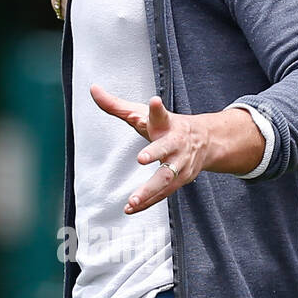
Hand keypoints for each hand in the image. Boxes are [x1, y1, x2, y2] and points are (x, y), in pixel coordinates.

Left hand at [89, 85, 213, 214]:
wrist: (205, 140)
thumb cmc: (165, 125)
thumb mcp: (142, 113)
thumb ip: (115, 104)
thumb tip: (92, 89)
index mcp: (165, 123)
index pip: (160, 114)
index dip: (157, 108)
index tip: (154, 101)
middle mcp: (175, 143)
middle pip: (166, 148)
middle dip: (155, 152)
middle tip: (141, 158)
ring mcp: (180, 163)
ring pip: (166, 178)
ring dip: (149, 190)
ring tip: (132, 200)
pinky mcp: (181, 180)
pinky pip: (164, 194)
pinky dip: (148, 202)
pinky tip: (131, 208)